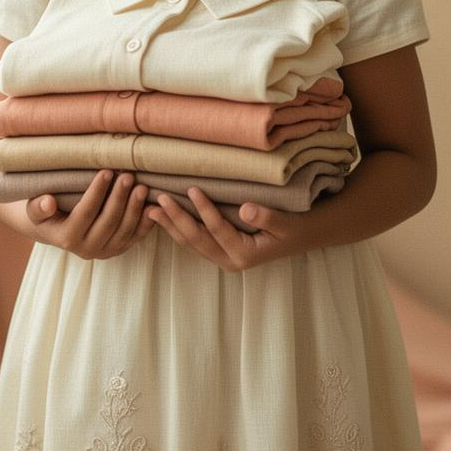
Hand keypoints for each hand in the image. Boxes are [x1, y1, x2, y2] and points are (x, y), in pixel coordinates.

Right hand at [24, 170, 155, 259]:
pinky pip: (135, 238)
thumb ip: (39, 207)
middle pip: (108, 222)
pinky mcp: (118, 249)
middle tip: (128, 175)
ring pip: (124, 231)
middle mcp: (87, 250)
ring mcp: (105, 252)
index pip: (85, 213)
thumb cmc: (44, 213)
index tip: (106, 171)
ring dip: (135, 209)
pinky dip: (146, 223)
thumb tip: (47, 201)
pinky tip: (153, 206)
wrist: (54, 229)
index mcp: (67, 238)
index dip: (96, 192)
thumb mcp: (34, 210)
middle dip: (120, 198)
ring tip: (142, 186)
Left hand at [146, 186, 307, 271]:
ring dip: (170, 226)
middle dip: (176, 219)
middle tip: (159, 199)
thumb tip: (245, 210)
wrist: (300, 238)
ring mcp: (223, 259)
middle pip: (196, 239)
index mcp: (244, 255)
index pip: (217, 229)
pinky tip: (165, 218)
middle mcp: (229, 261)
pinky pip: (194, 243)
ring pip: (190, 243)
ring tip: (151, 209)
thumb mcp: (285, 223)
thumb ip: (266, 217)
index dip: (203, 209)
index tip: (191, 188)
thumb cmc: (293, 228)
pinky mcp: (219, 253)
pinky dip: (178, 229)